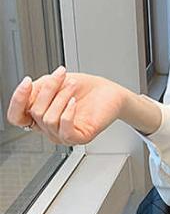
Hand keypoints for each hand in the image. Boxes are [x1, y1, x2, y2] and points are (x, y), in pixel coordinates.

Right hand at [6, 66, 126, 145]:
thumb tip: (25, 90)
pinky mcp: (79, 137)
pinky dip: (68, 112)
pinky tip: (74, 102)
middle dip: (49, 89)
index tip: (28, 81)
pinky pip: (65, 130)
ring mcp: (63, 135)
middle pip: (35, 112)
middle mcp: (49, 128)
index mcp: (39, 116)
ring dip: (61, 97)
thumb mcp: (54, 84)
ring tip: (72, 86)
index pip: (16, 116)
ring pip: (49, 119)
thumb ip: (36, 90)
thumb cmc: (84, 89)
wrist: (109, 92)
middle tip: (62, 76)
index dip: (17, 100)